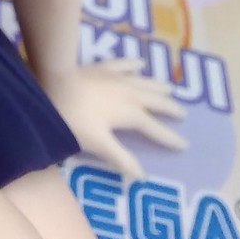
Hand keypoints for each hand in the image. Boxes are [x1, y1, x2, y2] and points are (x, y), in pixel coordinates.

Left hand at [43, 59, 186, 179]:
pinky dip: (134, 64)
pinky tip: (139, 63)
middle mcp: (129, 93)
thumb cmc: (75, 118)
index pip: (154, 128)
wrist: (54, 83)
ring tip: (169, 87)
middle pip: (154, 101)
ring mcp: (116, 77)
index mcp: (130, 113)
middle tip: (183, 113)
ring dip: (157, 86)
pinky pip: (124, 64)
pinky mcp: (103, 68)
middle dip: (169, 108)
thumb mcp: (98, 143)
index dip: (169, 137)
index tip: (185, 144)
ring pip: (143, 82)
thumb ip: (121, 158)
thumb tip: (143, 175)